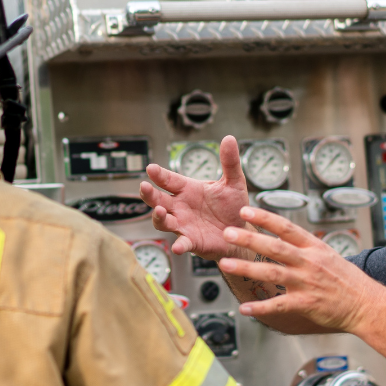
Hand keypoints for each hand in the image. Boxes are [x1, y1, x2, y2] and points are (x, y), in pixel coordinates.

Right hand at [139, 136, 251, 258]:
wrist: (241, 232)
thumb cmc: (233, 206)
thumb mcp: (233, 183)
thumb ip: (229, 162)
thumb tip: (229, 138)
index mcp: (188, 190)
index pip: (169, 180)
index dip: (159, 175)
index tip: (151, 168)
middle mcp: (181, 206)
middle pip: (158, 200)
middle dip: (149, 194)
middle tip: (144, 187)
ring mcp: (184, 224)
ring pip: (163, 221)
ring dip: (159, 217)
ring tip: (160, 211)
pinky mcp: (192, 241)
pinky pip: (182, 243)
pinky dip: (179, 245)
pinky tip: (178, 247)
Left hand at [218, 207, 385, 332]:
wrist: (367, 304)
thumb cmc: (347, 280)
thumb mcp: (327, 255)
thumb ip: (303, 247)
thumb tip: (280, 237)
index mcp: (314, 247)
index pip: (286, 228)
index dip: (265, 218)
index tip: (245, 211)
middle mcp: (309, 262)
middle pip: (275, 247)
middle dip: (250, 238)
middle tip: (228, 232)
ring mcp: (308, 282)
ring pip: (272, 273)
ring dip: (247, 268)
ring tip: (226, 264)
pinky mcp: (307, 303)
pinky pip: (279, 305)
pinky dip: (261, 307)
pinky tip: (244, 308)